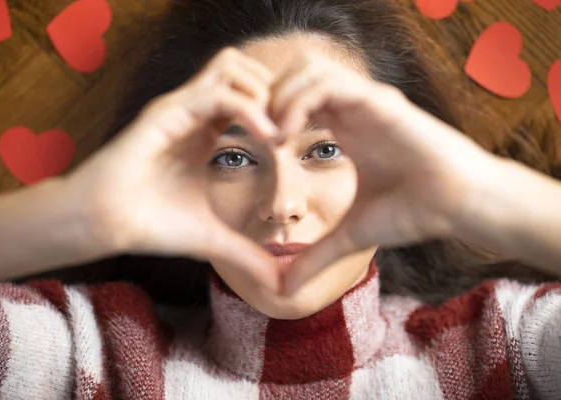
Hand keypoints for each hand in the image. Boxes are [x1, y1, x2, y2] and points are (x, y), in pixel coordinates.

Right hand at [66, 48, 281, 290]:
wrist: (103, 224)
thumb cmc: (150, 225)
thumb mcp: (212, 239)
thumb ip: (246, 255)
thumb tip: (279, 286)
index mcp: (206, 132)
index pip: (251, 96)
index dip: (278, 112)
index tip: (297, 145)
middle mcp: (195, 112)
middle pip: (244, 69)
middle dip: (276, 94)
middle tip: (292, 133)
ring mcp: (181, 107)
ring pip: (232, 66)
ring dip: (264, 94)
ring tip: (278, 135)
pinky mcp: (168, 112)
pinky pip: (219, 94)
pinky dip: (251, 111)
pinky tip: (267, 140)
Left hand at [270, 51, 498, 292]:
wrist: (460, 205)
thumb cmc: (412, 213)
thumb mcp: (349, 237)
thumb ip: (315, 257)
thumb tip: (284, 292)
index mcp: (344, 126)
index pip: (294, 98)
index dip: (267, 116)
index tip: (255, 149)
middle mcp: (351, 107)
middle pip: (294, 74)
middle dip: (266, 98)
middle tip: (255, 136)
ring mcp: (365, 99)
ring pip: (307, 69)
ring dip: (279, 98)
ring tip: (272, 138)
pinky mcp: (379, 100)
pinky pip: (327, 83)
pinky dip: (298, 102)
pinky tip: (289, 135)